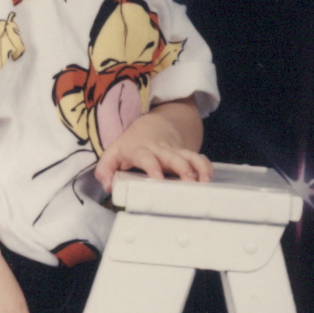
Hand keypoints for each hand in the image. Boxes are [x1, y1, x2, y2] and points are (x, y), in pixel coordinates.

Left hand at [94, 98, 212, 193]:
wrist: (152, 126)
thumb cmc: (131, 144)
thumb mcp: (112, 153)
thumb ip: (105, 170)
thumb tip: (108, 186)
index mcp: (140, 150)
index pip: (146, 157)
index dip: (152, 167)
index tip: (157, 178)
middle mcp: (160, 150)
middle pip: (173, 157)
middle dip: (182, 168)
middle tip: (189, 182)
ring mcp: (174, 152)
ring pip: (190, 156)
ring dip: (198, 168)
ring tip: (204, 182)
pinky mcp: (185, 154)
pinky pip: (198, 158)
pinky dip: (205, 166)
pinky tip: (208, 178)